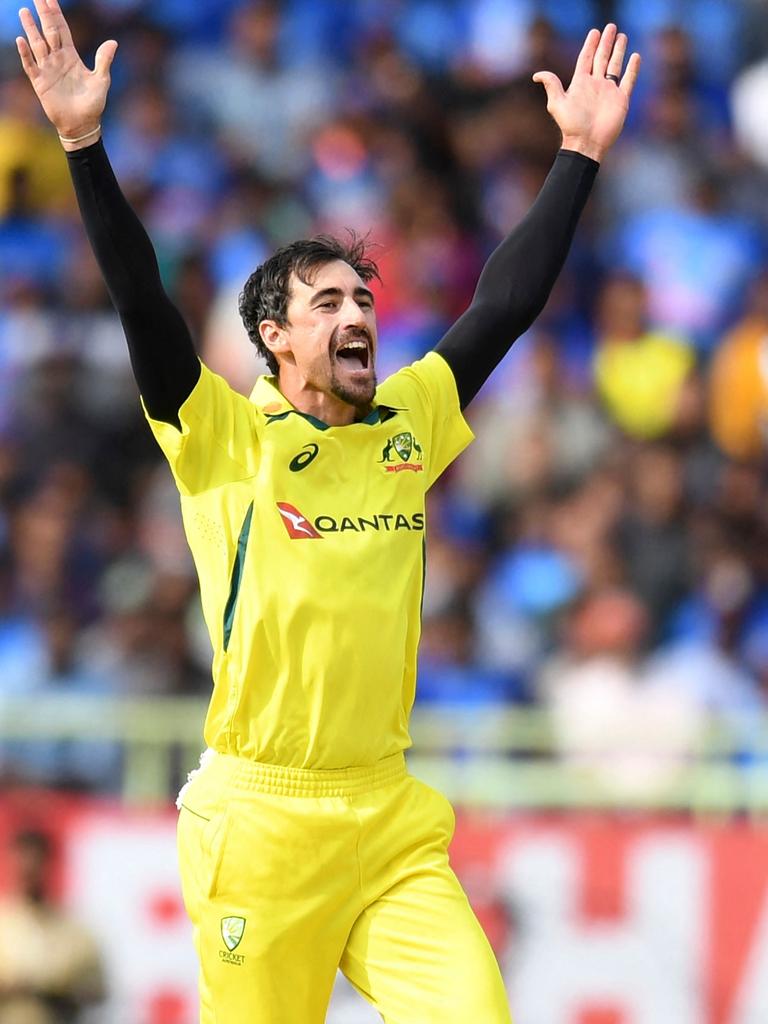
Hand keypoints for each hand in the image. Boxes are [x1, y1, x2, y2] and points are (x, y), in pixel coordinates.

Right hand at [16, 0, 116, 148]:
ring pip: (37, 44)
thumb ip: (103, 61)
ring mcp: (47, 69)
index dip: (56, 13)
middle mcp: (57, 59)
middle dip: (43, 14)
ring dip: (31, 28)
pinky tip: (22, 40)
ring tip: (24, 12)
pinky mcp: (40, 83)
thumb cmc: (93, 104)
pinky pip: (31, 65)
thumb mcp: (101, 81)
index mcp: (71, 56)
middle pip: (48, 31)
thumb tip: (113, 42)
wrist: (82, 125)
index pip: (62, 29)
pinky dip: (26, 53)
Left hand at [532, 24, 639, 162]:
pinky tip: (635, 56)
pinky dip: (632, 69)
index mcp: (581, 83)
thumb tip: (536, 75)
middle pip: (602, 58)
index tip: (594, 32)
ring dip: (619, 51)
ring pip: (615, 65)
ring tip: (622, 36)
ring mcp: (609, 91)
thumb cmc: (570, 126)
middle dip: (606, 42)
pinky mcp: (621, 99)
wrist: (586, 143)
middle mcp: (595, 85)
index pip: (586, 59)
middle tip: (611, 27)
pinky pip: (628, 80)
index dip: (590, 45)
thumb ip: (551, 85)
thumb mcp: (557, 104)